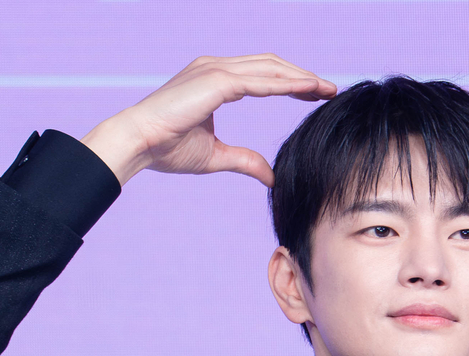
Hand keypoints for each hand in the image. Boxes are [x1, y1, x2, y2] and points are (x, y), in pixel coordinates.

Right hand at [82, 54, 336, 186]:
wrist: (138, 144)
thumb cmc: (167, 149)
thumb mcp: (216, 156)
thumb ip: (245, 160)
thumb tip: (270, 176)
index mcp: (214, 80)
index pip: (262, 75)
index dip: (291, 82)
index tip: (315, 93)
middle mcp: (215, 67)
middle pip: (271, 65)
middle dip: (302, 76)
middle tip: (330, 89)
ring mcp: (215, 70)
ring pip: (270, 68)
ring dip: (300, 77)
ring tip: (326, 89)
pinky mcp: (216, 80)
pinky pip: (260, 80)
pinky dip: (285, 84)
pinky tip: (306, 91)